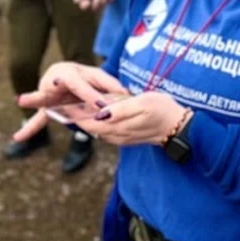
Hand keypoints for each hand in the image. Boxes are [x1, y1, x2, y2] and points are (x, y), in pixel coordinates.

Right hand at [13, 62, 128, 140]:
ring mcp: (47, 95)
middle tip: (35, 92)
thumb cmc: (85, 76)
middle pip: (54, 88)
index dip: (89, 95)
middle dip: (48, 91)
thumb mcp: (98, 76)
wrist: (67, 75)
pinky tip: (18, 138)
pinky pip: (38, 119)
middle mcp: (54, 80)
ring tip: (21, 100)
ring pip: (42, 101)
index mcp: (68, 72)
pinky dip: (29, 129)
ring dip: (33, 101)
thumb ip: (110, 84)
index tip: (100, 105)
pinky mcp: (46, 107)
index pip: (80, 85)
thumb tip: (125, 95)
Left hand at [69, 91, 188, 146]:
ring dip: (84, 120)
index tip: (62, 102)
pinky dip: (95, 123)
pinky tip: (94, 113)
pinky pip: (105, 131)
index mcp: (117, 127)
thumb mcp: (143, 104)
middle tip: (62, 102)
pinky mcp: (125, 137)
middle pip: (89, 128)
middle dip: (75, 117)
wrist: (178, 127)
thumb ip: (120, 109)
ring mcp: (121, 138)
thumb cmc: (162, 111)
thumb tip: (100, 113)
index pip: (88, 122)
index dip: (74, 113)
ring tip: (74, 105)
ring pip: (96, 130)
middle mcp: (116, 136)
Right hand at [73, 0, 114, 10]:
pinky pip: (111, 0)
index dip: (85, 6)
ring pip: (103, 4)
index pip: (84, 7)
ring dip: (103, 0)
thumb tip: (76, 1)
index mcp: (86, 0)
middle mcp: (94, 2)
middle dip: (96, 4)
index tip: (87, 2)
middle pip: (95, 8)